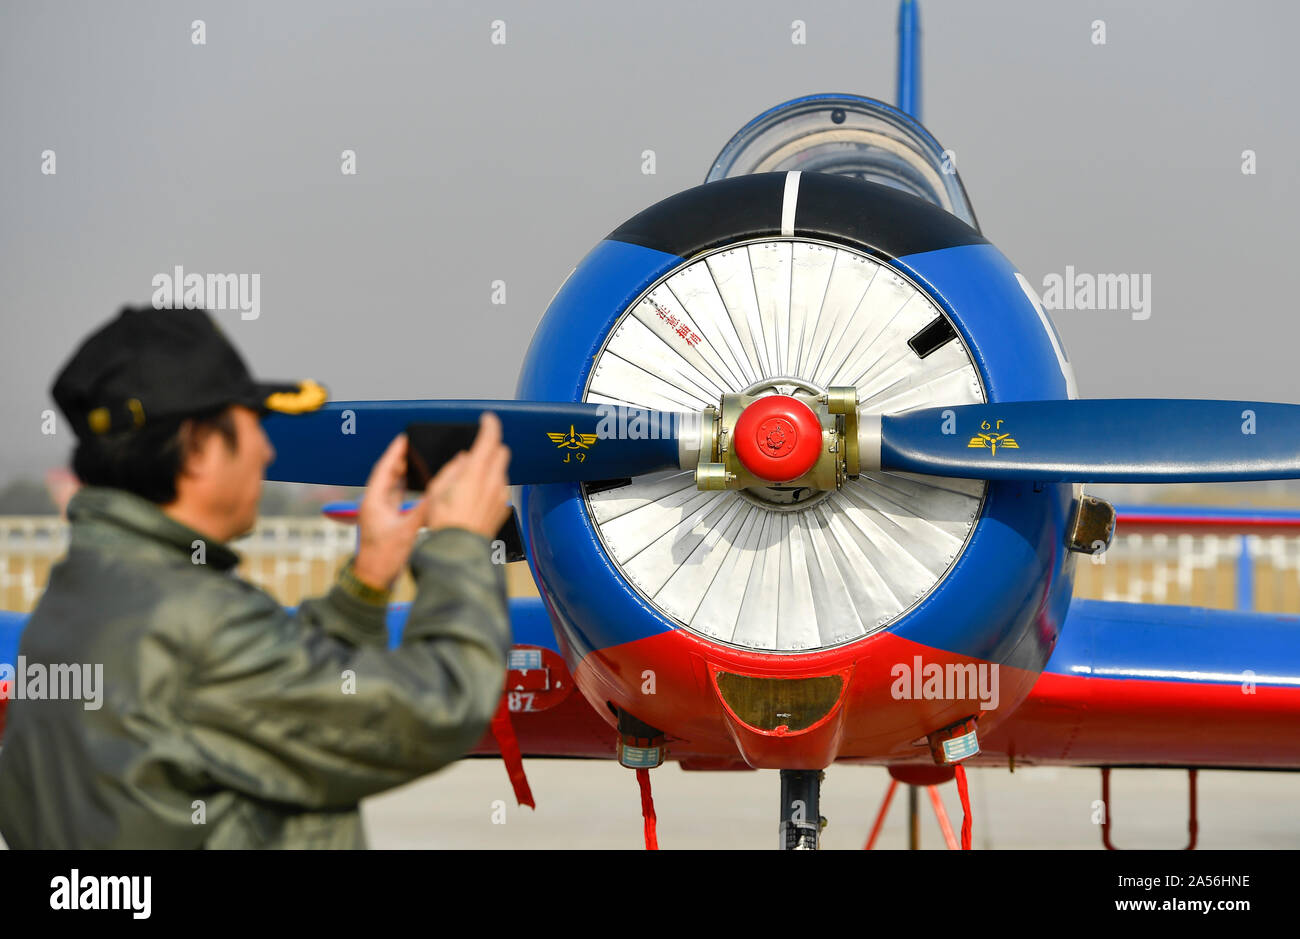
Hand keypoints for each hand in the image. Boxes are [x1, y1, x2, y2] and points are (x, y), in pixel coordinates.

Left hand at [352, 433, 428, 589]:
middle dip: (400, 459)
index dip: (394, 452)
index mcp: (374, 502)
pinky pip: (395, 498)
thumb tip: (440, 493)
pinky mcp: (386, 521)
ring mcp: (380, 513)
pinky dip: (404, 488)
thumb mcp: (407, 532)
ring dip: (402, 473)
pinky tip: (414, 485)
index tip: (404, 438)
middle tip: (414, 446)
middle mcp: (374, 504)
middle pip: (387, 475)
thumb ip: (423, 511)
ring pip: (391, 486)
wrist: (373, 580)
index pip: (384, 470)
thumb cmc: (383, 558)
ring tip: (416, 460)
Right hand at [424, 412, 511, 538]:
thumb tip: (465, 459)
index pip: (490, 439)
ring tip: (471, 483)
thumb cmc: (443, 522)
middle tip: (478, 451)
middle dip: (492, 447)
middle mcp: (493, 481)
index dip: (490, 425)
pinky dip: (492, 486)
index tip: (487, 419)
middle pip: (501, 452)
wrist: (457, 551)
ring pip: (501, 471)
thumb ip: (453, 469)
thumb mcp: (437, 489)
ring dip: (491, 469)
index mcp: (475, 472)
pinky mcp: (503, 508)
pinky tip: (477, 498)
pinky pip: (501, 489)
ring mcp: (501, 496)